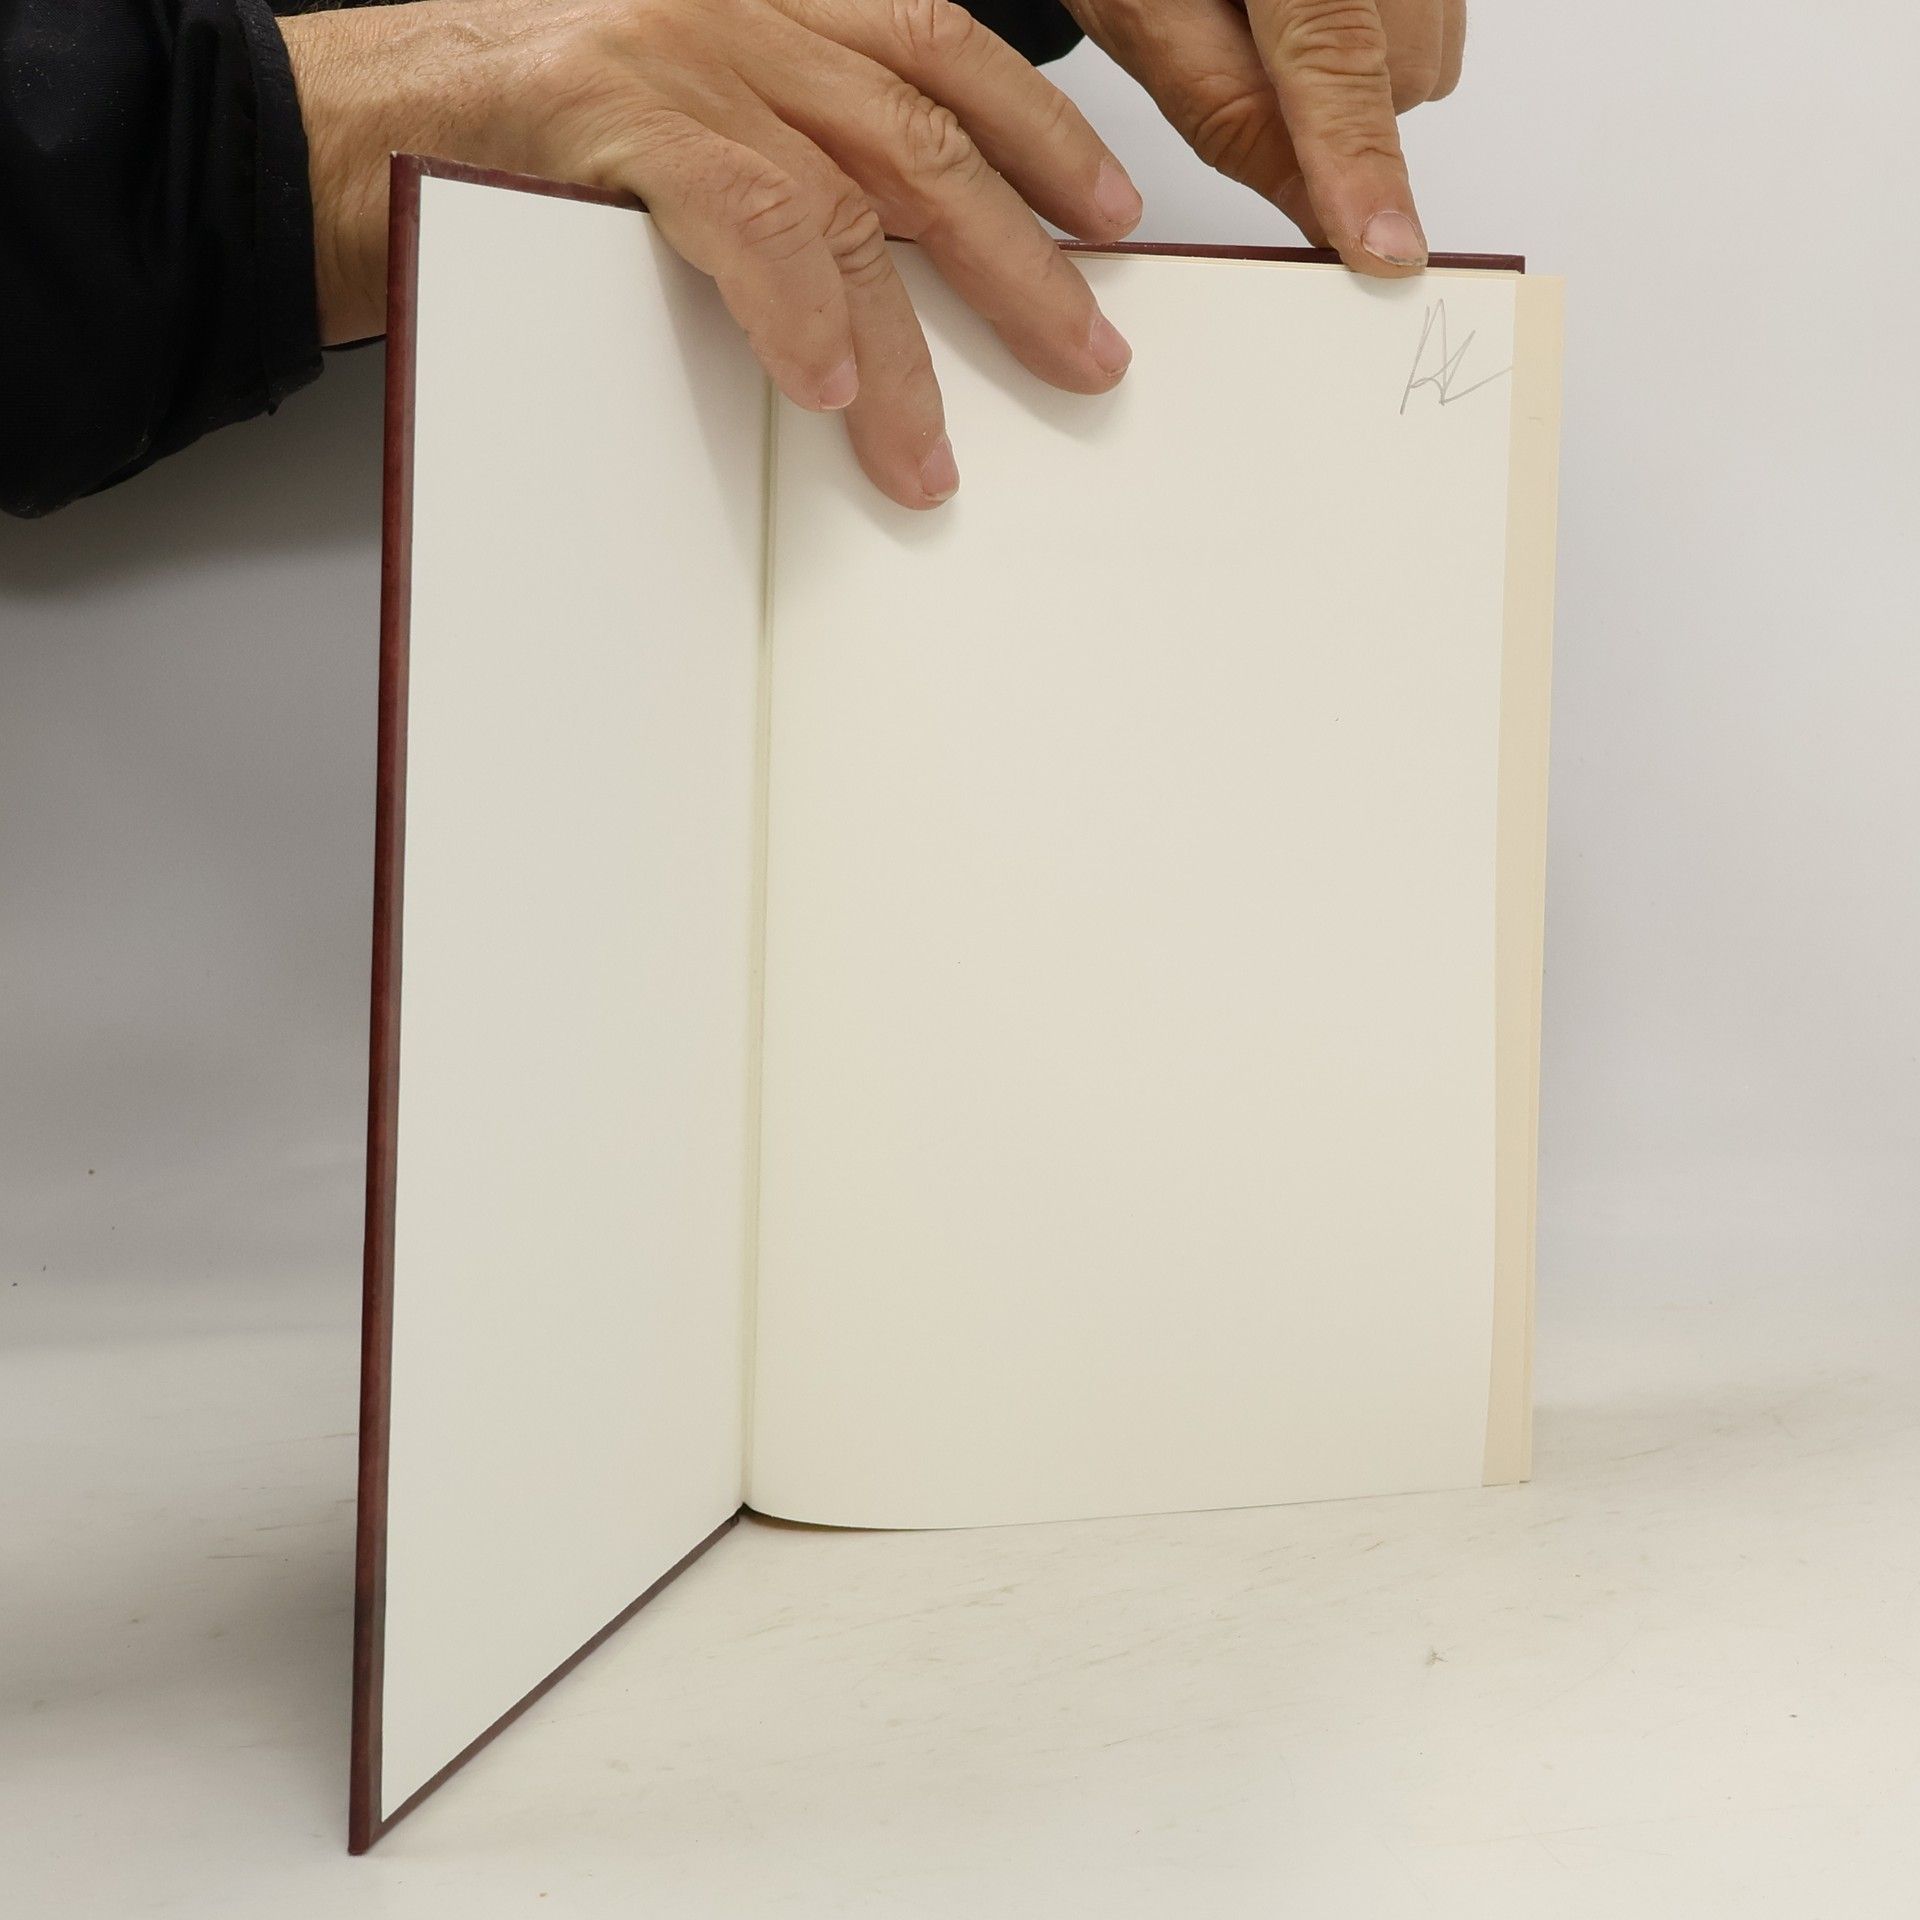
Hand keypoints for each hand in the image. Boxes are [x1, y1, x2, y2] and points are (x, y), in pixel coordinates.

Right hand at [280, 0, 1146, 507]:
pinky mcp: (605, 110)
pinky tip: (830, 386)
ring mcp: (672, 51)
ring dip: (913, 342)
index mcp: (760, 9)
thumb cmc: (492, 150)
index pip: (936, 47)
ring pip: (850, 192)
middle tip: (1092, 353)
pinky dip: (796, 305)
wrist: (317, 130)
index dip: (1040, 129)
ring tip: (935, 455)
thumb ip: (769, 179)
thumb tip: (873, 290)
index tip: (1112, 214)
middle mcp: (733, 11)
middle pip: (926, 130)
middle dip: (1025, 255)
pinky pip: (741, 211)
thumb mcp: (661, 142)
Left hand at [1061, 0, 1463, 273]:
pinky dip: (1383, 27)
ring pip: (1432, 50)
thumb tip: (1319, 217)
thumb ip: (1227, 110)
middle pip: (1404, 68)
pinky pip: (1438, 12)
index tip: (1384, 248)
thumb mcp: (1144, 11)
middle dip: (1337, 108)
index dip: (1360, 160)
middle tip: (1248, 45)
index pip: (1337, 53)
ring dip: (1364, 67)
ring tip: (1275, 8)